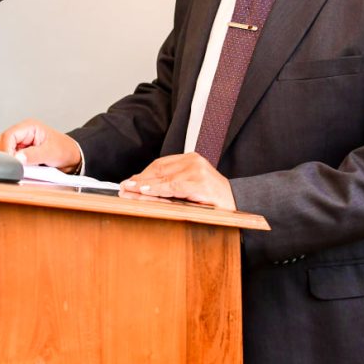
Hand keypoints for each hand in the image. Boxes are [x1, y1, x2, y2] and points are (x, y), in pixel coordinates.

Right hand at [0, 118, 81, 172]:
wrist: (72, 157)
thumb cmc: (64, 150)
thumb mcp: (50, 153)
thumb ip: (33, 155)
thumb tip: (17, 158)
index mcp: (28, 127)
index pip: (8, 136)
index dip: (7, 150)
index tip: (12, 162)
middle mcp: (22, 133)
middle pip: (2, 143)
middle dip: (8, 155)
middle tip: (19, 165)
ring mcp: (21, 143)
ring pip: (5, 151)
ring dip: (12, 160)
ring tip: (26, 166)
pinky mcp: (21, 152)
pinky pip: (11, 158)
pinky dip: (15, 164)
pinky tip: (25, 167)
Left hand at [120, 153, 236, 209]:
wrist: (240, 203)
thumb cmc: (214, 199)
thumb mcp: (191, 188)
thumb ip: (170, 185)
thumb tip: (141, 187)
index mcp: (191, 159)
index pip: (160, 164)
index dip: (143, 174)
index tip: (129, 182)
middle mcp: (193, 161)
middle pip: (159, 169)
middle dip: (139, 180)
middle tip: (124, 188)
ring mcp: (197, 171)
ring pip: (163, 177)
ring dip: (143, 185)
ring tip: (129, 191)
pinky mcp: (199, 183)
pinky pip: (172, 186)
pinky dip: (156, 189)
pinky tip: (144, 192)